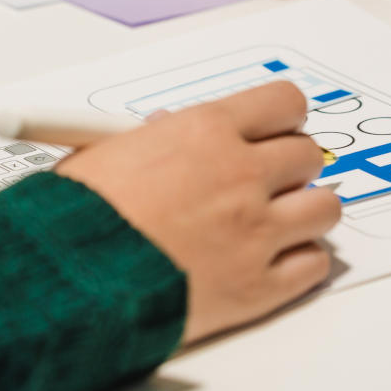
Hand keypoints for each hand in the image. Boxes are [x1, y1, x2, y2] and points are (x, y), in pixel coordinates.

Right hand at [58, 82, 339, 343]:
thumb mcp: (107, 151)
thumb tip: (171, 131)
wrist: (66, 280)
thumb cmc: (75, 216)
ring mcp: (256, 232)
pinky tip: (273, 261)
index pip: (285, 103)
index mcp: (206, 131)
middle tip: (266, 181)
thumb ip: (156, 139)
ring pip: (325, 208)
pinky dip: (301, 263)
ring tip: (277, 222)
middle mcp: (240, 175)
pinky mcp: (259, 287)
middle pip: (307, 155)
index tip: (275, 131)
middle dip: (289, 167)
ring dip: (305, 213)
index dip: (282, 118)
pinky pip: (315, 264)